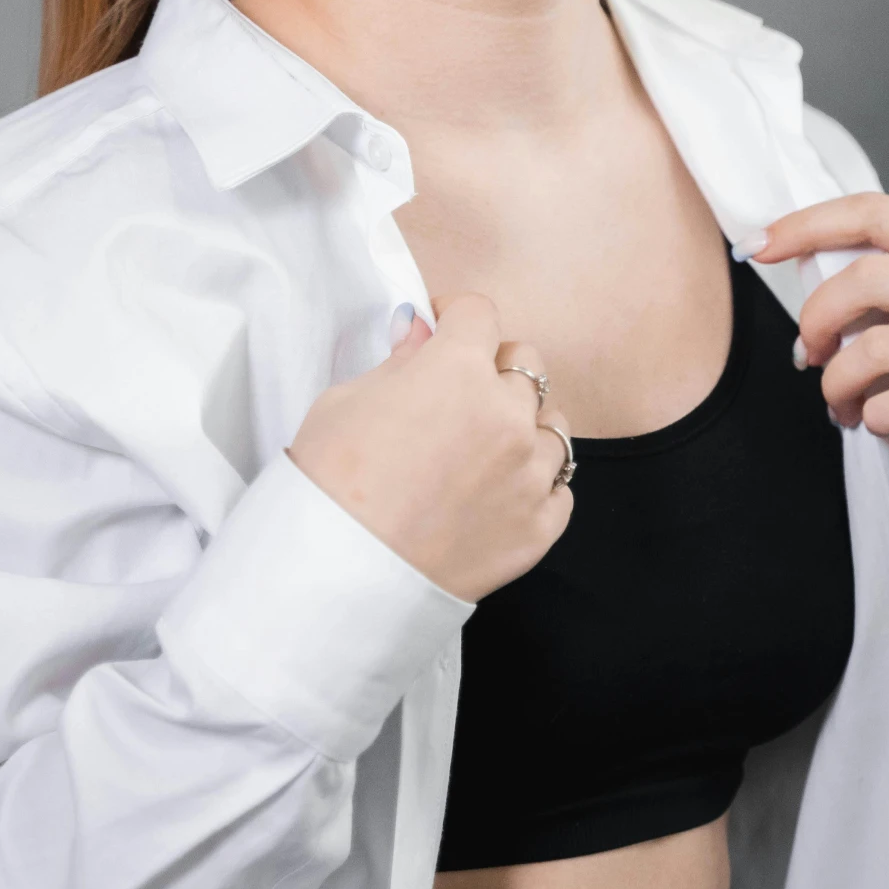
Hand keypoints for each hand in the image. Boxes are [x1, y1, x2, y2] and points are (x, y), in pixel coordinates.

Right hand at [286, 293, 574, 600]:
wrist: (337, 574)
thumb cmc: (328, 483)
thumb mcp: (345, 400)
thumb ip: (399, 362)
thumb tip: (421, 333)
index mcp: (458, 370)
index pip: (480, 314)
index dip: (456, 316)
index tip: (442, 329)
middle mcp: (507, 415)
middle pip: (527, 365)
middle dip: (495, 366)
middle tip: (460, 390)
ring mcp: (529, 475)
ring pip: (553, 426)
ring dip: (523, 425)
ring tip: (486, 447)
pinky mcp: (538, 529)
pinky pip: (560, 489)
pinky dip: (536, 484)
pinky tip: (502, 491)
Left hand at [745, 194, 888, 533]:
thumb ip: (876, 275)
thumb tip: (788, 248)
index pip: (880, 214)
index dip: (809, 226)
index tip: (757, 247)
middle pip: (870, 278)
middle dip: (817, 317)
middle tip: (808, 351)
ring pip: (876, 348)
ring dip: (836, 381)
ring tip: (838, 399)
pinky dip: (868, 415)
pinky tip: (876, 421)